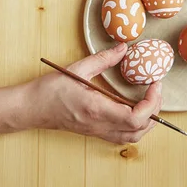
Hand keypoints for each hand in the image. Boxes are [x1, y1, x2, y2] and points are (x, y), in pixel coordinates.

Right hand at [26, 43, 162, 143]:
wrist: (31, 108)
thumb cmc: (50, 90)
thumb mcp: (78, 68)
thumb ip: (103, 59)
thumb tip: (123, 48)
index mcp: (97, 109)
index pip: (136, 117)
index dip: (152, 104)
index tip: (154, 85)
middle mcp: (100, 124)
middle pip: (140, 130)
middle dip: (155, 111)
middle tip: (155, 90)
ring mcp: (98, 131)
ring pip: (133, 137)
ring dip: (147, 122)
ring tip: (149, 101)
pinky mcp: (95, 132)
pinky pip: (122, 137)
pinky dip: (135, 127)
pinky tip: (134, 110)